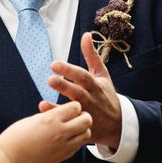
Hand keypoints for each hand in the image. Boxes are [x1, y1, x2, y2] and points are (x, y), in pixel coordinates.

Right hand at [0, 101, 91, 162]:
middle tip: (75, 116)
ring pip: (87, 135)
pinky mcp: (62, 158)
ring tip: (72, 128)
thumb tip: (56, 115)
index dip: (73, 106)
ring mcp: (63, 147)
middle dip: (83, 116)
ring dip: (82, 129)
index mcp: (50, 119)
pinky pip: (78, 146)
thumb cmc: (13, 139)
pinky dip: (77, 141)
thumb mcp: (30, 120)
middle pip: (86, 120)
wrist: (9, 162)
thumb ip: (46, 117)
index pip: (76, 107)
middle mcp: (60, 132)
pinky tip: (66, 139)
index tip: (67, 107)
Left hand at [40, 32, 121, 148]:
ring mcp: (87, 114)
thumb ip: (92, 55)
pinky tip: (44, 112)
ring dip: (58, 107)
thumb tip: (86, 34)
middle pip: (78, 92)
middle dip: (64, 86)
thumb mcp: (102, 75)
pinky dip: (58, 119)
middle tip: (50, 79)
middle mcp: (91, 99)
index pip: (82, 76)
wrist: (119, 125)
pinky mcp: (83, 128)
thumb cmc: (106, 95)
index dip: (69, 70)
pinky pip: (70, 125)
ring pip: (74, 111)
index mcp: (95, 85)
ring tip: (43, 102)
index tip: (54, 64)